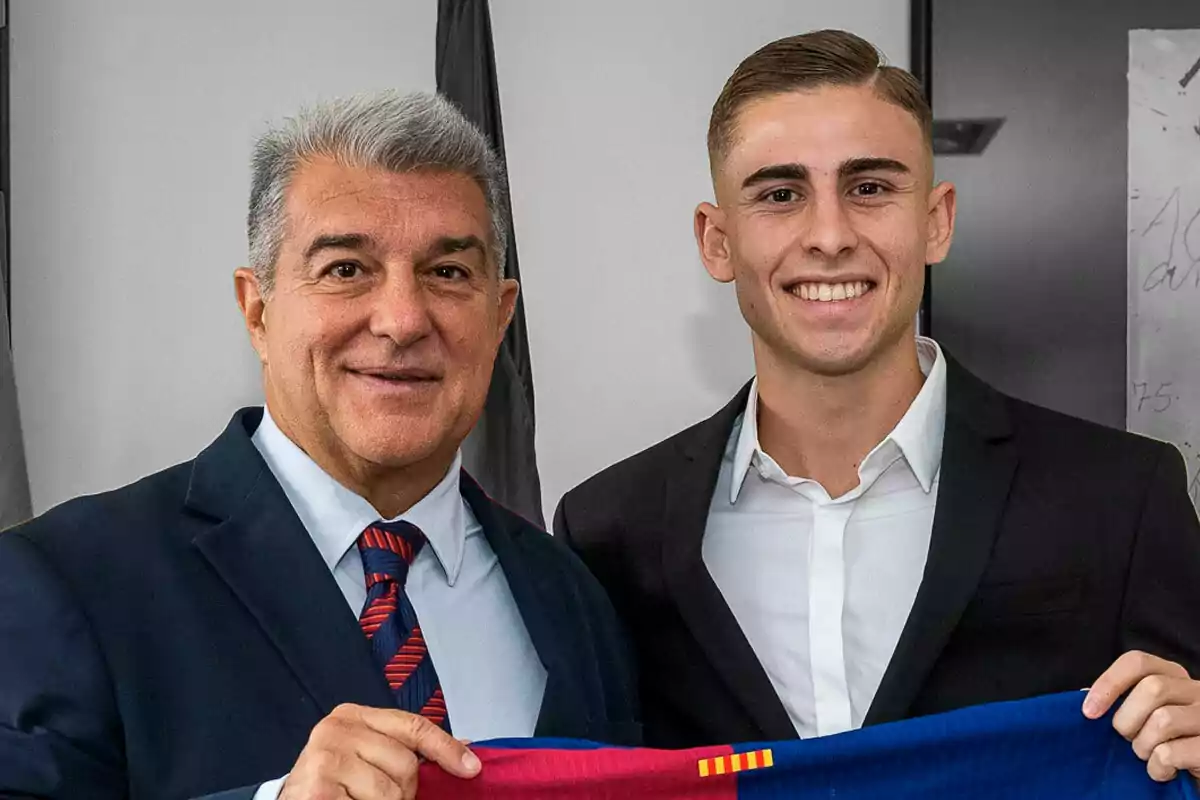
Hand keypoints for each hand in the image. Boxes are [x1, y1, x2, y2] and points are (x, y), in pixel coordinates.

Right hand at [279, 704, 479, 798]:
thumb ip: (408, 748)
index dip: (447, 748)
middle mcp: (336, 729)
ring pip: (390, 793)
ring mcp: (324, 759)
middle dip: (404, 791)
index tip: (472, 768)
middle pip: (406, 765)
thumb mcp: (369, 753)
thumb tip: (467, 749)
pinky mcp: (318, 790)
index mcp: (354, 715)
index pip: (413, 726)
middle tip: (379, 796)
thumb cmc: (336, 779)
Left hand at [1084, 650, 1199, 782]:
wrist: (1196, 764)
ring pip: (1163, 720)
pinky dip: (1157, 767)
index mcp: (1174, 676)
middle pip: (1152, 689)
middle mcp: (1197, 691)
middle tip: (1128, 738)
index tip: (1089, 711)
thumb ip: (1122, 701)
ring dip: (1143, 745)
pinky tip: (1163, 771)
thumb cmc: (1168, 740)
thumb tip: (1085, 695)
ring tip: (1147, 755)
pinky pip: (1171, 753)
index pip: (1137, 662)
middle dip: (1127, 719)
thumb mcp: (1146, 714)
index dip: (1108, 683)